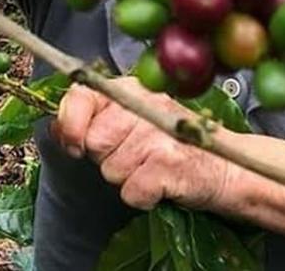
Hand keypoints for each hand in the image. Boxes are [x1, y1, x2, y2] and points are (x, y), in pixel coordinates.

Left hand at [52, 79, 240, 211]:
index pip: (79, 96)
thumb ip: (96, 117)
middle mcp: (142, 105)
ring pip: (110, 171)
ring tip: (152, 167)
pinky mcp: (168, 164)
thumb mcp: (134, 119)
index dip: (70, 124)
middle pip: (93, 143)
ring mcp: (156, 134)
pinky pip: (130, 191)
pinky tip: (161, 184)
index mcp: (130, 89)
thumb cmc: (173, 143)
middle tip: (136, 155)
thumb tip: (55, 126)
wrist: (228, 166)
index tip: (74, 143)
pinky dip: (143, 196)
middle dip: (107, 158)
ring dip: (127, 178)